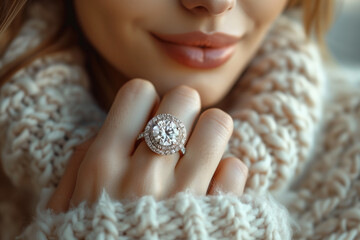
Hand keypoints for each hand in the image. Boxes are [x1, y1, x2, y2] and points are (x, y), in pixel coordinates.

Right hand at [47, 79, 247, 212]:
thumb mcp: (68, 208)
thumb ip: (79, 164)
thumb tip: (104, 132)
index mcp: (103, 166)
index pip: (137, 92)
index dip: (147, 102)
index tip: (149, 119)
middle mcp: (145, 175)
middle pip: (184, 99)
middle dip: (183, 109)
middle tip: (179, 132)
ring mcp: (187, 196)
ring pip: (219, 124)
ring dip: (212, 133)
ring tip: (201, 152)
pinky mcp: (221, 217)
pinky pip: (237, 167)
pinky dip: (229, 173)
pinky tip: (214, 189)